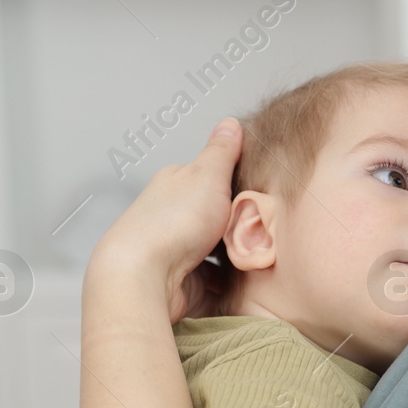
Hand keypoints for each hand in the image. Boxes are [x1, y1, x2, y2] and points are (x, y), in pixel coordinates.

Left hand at [87, 117, 242, 323]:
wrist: (144, 276)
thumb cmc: (173, 222)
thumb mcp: (207, 175)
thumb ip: (222, 152)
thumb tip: (230, 123)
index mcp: (175, 184)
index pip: (213, 181)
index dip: (239, 189)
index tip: (261, 199)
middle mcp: (172, 215)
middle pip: (218, 219)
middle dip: (241, 227)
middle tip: (263, 232)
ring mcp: (176, 250)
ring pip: (219, 252)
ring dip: (237, 257)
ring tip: (259, 259)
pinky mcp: (182, 282)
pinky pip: (215, 281)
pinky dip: (230, 284)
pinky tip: (244, 284)